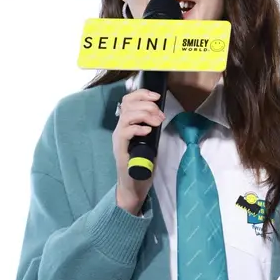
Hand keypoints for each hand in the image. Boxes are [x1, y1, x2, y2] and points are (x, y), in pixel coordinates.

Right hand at [112, 88, 164, 213]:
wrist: (134, 185)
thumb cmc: (142, 164)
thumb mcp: (149, 141)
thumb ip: (151, 128)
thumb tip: (159, 115)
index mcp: (127, 124)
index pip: (128, 100)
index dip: (142, 94)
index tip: (157, 96)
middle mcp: (120, 128)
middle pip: (128, 104)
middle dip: (148, 105)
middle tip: (161, 115)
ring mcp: (119, 138)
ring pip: (127, 115)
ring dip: (145, 114)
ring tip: (157, 122)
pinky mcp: (120, 149)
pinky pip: (125, 132)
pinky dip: (138, 128)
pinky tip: (148, 131)